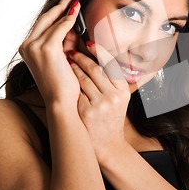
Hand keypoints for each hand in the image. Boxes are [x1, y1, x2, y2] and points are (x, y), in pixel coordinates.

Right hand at [18, 0, 80, 106]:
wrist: (61, 101)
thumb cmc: (63, 85)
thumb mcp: (61, 59)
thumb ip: (63, 44)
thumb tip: (73, 30)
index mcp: (27, 49)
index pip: (41, 26)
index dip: (54, 13)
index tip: (65, 4)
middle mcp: (27, 46)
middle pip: (45, 19)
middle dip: (59, 7)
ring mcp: (34, 47)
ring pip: (53, 23)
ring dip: (67, 12)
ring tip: (77, 4)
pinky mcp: (47, 48)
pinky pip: (61, 28)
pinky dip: (69, 20)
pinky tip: (76, 14)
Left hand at [67, 42, 131, 158]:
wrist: (108, 146)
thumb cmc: (111, 119)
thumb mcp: (119, 99)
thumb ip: (112, 81)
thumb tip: (100, 58)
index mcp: (123, 91)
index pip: (111, 65)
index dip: (100, 52)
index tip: (90, 43)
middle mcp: (113, 97)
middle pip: (96, 69)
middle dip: (82, 57)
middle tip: (72, 50)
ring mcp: (99, 105)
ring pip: (83, 79)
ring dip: (73, 68)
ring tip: (67, 61)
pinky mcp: (86, 112)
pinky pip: (75, 92)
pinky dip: (69, 82)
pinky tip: (65, 77)